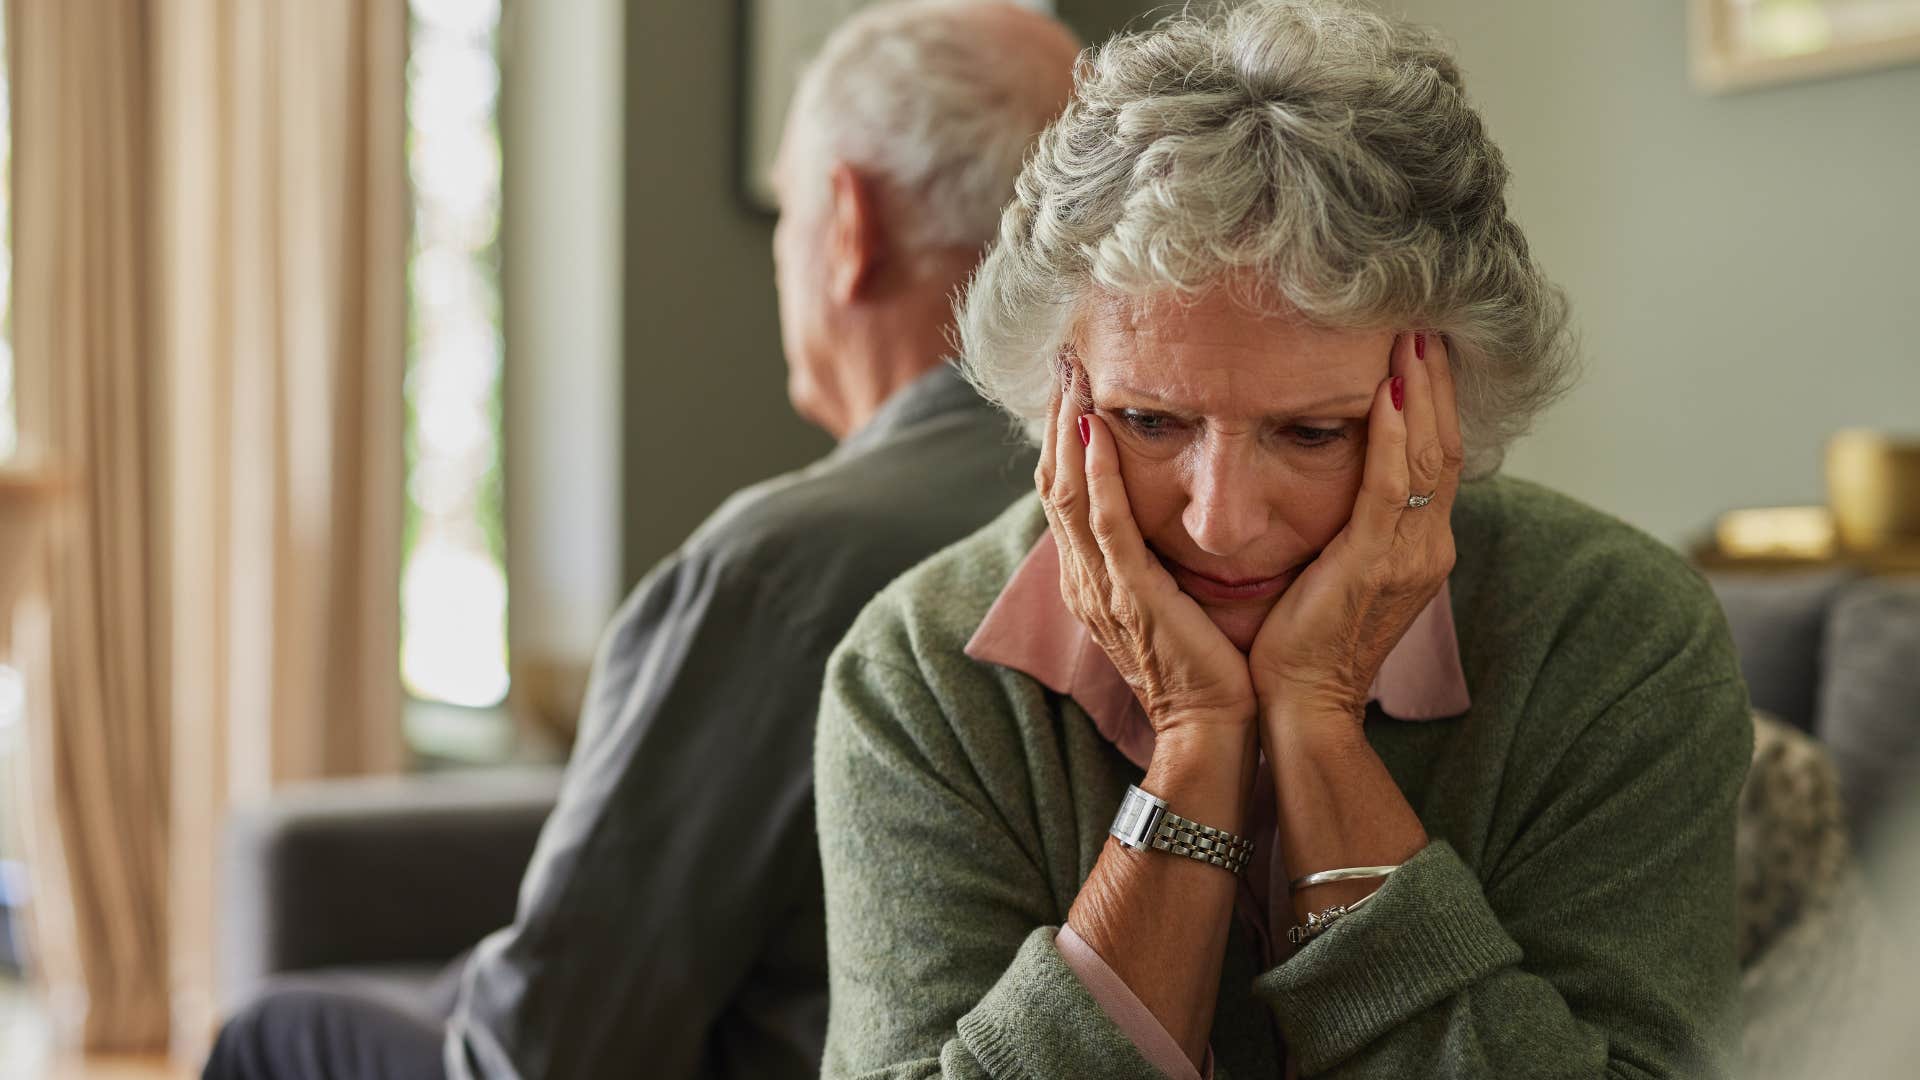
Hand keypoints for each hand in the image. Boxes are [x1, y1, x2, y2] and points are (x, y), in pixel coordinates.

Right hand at [1038, 360, 1256, 735]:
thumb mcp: (1172, 598)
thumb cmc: (1208, 666)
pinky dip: (1096, 476)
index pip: (1064, 491)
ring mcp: (1101, 587)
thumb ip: (1159, 555)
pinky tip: (1095, 432)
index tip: (1073, 379)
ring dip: (1066, 430)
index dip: (1062, 433)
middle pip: (1052, 481)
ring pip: (1067, 494)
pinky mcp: (1130, 596)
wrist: (1215, 727)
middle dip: (1055, 417)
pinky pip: (1104, 526)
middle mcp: (1085, 578)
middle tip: (1063, 357)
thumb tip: (1173, 507)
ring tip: (1071, 375)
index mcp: (1092, 578)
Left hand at [1248, 331, 1463, 720]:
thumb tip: (1336, 473)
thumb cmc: (1303, 640)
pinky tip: (1386, 391)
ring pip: (1428, 456)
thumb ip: (1351, 524)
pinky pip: (1393, 486)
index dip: (1434, 399)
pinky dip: (1393, 435)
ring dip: (1420, 391)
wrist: (1302, 704)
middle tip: (1424, 321)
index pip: (1436, 456)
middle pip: (1444, 444)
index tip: (1421, 346)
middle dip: (1435, 381)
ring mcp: (1410, 556)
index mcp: (1419, 547)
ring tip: (1410, 336)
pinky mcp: (1377, 564)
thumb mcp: (1337, 569)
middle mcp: (1428, 546)